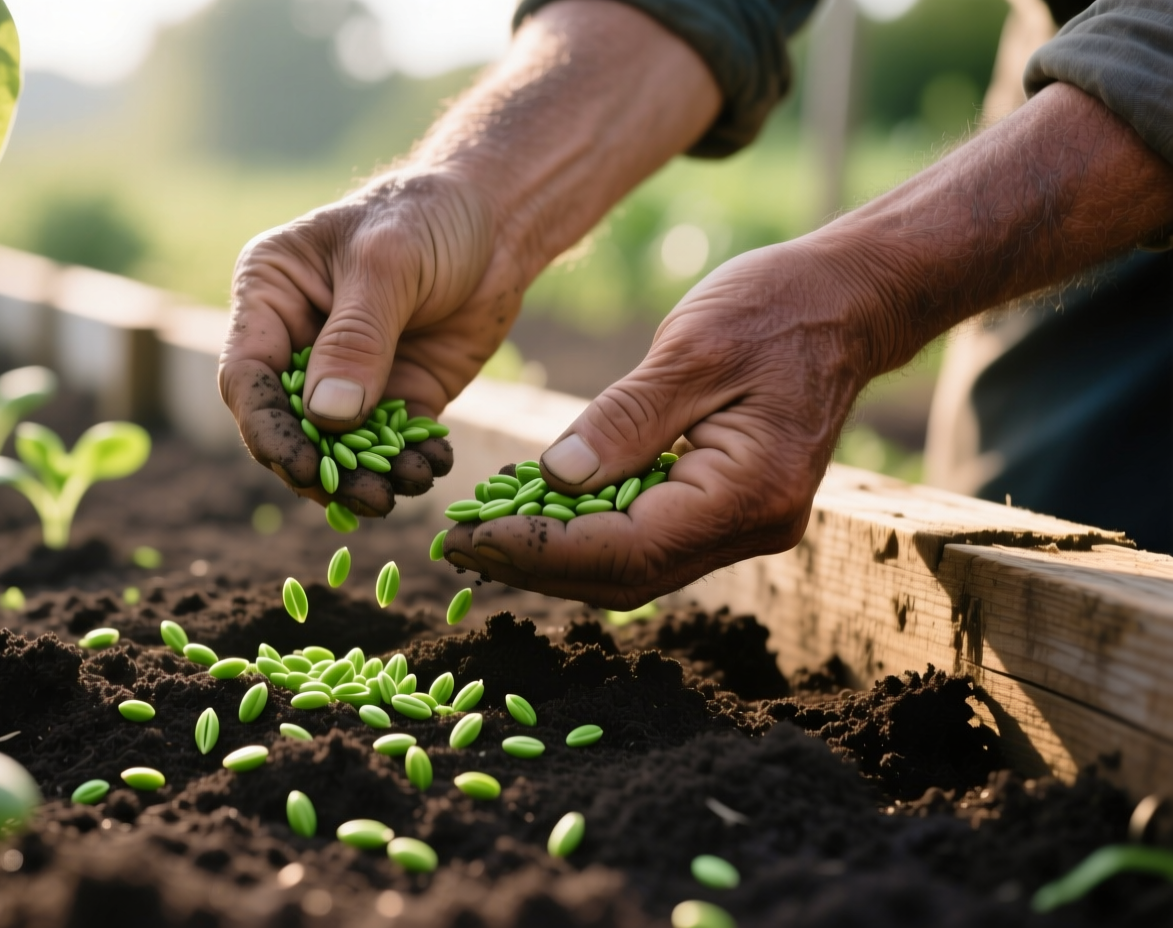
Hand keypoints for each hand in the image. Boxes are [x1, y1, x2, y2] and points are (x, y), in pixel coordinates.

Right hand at [216, 1, 721, 517]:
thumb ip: (356, 338)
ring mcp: (346, 375)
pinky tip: (432, 465)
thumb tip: (326, 416)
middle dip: (320, 466)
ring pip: (338, 446)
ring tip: (400, 490)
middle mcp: (297, 342)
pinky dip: (407, 463)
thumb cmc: (426, 216)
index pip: (248, 377)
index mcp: (270, 298)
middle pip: (288, 424)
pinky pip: (391, 444)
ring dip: (365, 476)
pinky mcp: (395, 396)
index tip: (303, 466)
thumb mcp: (388, 264)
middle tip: (360, 496)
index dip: (268, 428)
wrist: (498, 217)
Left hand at [440, 82, 1172, 607]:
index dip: (538, 550)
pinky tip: (535, 516)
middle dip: (535, 565)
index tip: (468, 536)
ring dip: (556, 559)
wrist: (848, 302)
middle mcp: (752, 527)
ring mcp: (745, 527)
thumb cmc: (775, 308)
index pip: (625, 549)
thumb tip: (554, 481)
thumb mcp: (692, 349)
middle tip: (456, 546)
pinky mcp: (730, 513)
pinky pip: (649, 543)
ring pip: (634, 570)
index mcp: (748, 492)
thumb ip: (624, 420)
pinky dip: (589, 537)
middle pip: (625, 576)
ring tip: (480, 537)